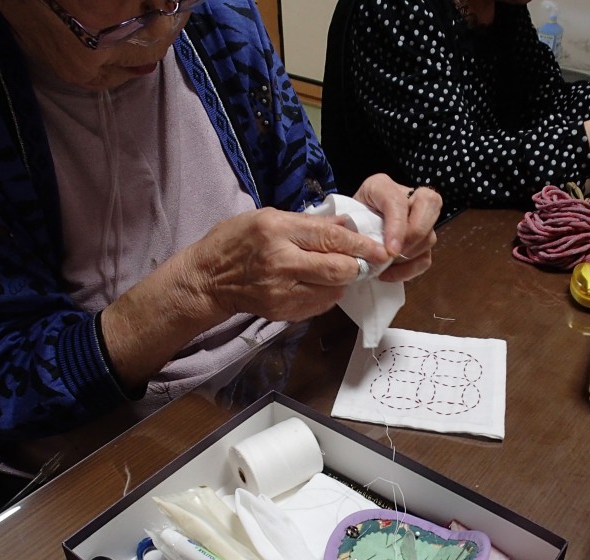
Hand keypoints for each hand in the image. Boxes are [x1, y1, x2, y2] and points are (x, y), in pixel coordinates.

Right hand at [188, 207, 394, 320]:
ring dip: (342, 281)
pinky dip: (327, 294)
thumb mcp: (268, 216)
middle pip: (339, 269)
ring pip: (333, 290)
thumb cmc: (236, 241)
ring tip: (336, 270)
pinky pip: (320, 305)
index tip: (381, 249)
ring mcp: (281, 290)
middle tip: (363, 261)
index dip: (361, 244)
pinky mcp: (282, 311)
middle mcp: (281, 261)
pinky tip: (317, 284)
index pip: (331, 238)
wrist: (208, 279)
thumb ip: (308, 223)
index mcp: (277, 231)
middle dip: (357, 265)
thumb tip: (345, 225)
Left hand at [351, 173, 441, 282]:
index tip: (390, 250)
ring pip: (429, 234)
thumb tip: (364, 247)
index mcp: (381, 186)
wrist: (349, 231)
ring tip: (385, 265)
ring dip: (409, 256)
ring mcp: (419, 217)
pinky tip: (389, 274)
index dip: (397, 225)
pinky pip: (425, 257)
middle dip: (414, 235)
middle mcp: (406, 196)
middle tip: (394, 255)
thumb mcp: (344, 219)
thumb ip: (353, 227)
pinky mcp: (422, 239)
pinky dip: (410, 269)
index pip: (398, 200)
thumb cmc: (345, 224)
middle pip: (429, 203)